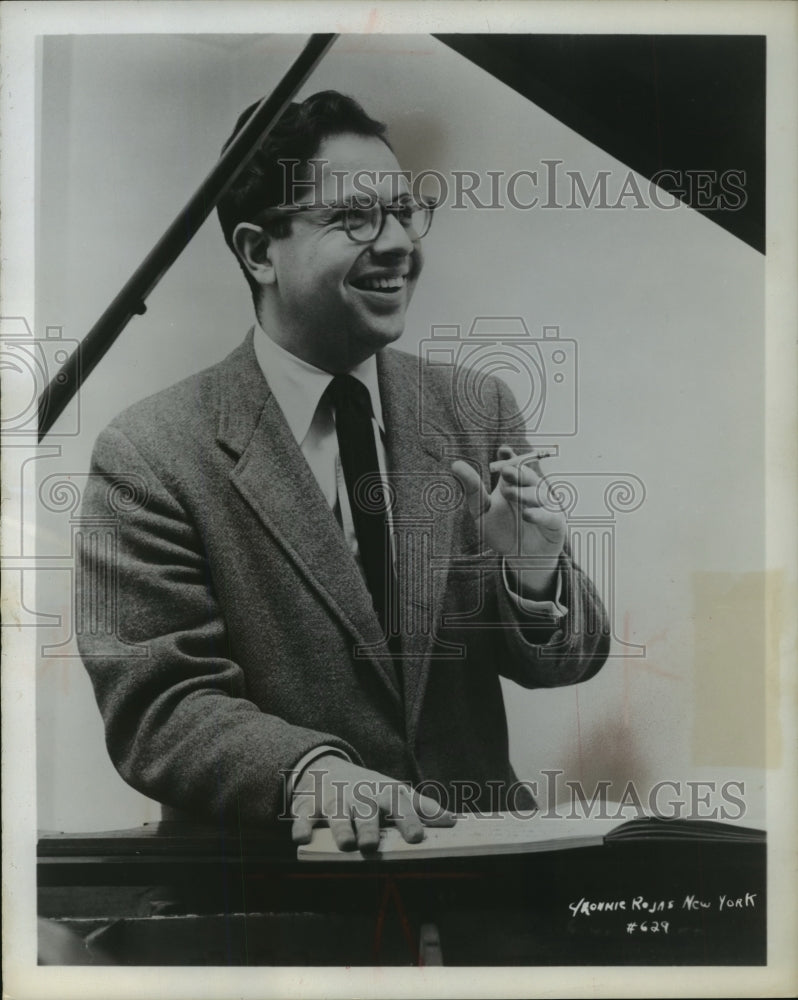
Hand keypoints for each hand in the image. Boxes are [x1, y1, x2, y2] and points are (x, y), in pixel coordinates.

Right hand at [291, 755, 455, 851]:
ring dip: (341, 829)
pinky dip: (301, 826)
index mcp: (382, 795)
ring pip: (337, 815)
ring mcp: (332, 802)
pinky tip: (302, 838)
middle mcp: (358, 797)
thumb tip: (454, 821)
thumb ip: (421, 809)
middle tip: (373, 845)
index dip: (408, 821)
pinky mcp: (307, 807)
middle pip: (366, 812)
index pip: (399, 806)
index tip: (417, 838)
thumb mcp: (394, 793)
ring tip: (346, 845)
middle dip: (369, 827)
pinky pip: (302, 817)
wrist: (326, 768)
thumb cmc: (368, 790)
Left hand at [452, 446, 565, 597]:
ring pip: (537, 493)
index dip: (510, 456)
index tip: (502, 451)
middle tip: (505, 471)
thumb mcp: (482, 511)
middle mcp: (531, 489)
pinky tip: (526, 515)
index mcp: (513, 483)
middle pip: (527, 475)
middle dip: (517, 472)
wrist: (520, 559)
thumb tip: (456, 465)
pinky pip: (549, 515)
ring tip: (509, 493)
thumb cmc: (501, 531)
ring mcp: (545, 505)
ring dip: (523, 493)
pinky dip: (538, 514)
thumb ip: (472, 489)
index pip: (514, 463)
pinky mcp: (555, 522)